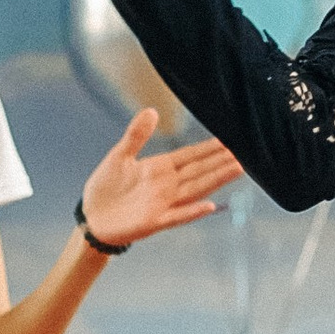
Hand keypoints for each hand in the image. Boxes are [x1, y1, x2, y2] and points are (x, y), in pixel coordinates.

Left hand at [79, 109, 241, 248]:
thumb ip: (136, 135)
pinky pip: (177, 216)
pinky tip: (209, 206)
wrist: (92, 218)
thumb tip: (151, 111)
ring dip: (215, 180)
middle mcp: (167, 186)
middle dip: (220, 162)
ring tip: (237, 169)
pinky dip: (192, 212)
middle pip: (199, 171)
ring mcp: (163, 204)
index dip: (208, 149)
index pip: (190, 156)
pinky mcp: (154, 222)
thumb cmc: (106, 188)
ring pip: (195, 190)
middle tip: (242, 153)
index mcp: (160, 169)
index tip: (228, 141)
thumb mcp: (120, 156)